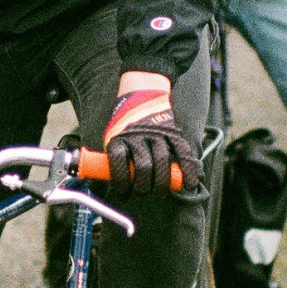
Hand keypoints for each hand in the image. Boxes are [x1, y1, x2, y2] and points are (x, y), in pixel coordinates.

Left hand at [104, 77, 200, 196]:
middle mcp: (138, 135)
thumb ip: (106, 162)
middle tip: (143, 193)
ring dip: (162, 184)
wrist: (142, 94)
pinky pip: (183, 153)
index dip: (121, 181)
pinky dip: (188, 171)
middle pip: (144, 166)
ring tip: (159, 193)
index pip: (119, 162)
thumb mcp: (110, 138)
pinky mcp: (173, 132)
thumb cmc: (124, 125)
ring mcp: (157, 133)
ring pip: (162, 162)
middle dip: (144, 186)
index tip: (123, 193)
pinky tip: (189, 184)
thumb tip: (97, 189)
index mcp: (119, 137)